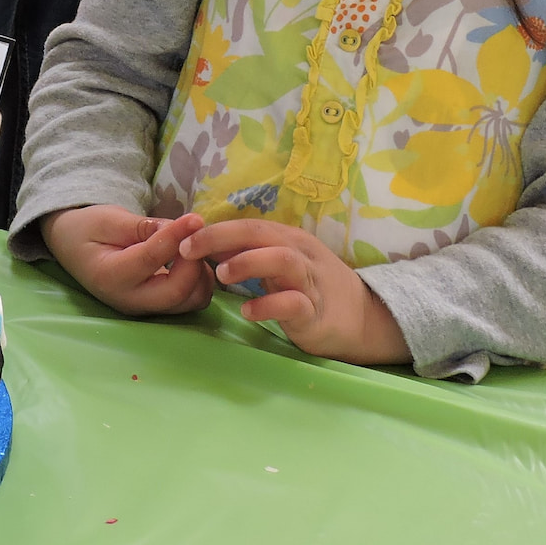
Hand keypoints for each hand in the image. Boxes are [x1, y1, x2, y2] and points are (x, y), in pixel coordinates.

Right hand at [41, 204, 212, 315]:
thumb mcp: (108, 219)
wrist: (72, 247)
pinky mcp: (157, 307)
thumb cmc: (87, 229)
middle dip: (194, 263)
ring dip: (200, 274)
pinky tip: (190, 258)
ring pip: (190, 301)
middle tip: (196, 235)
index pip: (151, 259)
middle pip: (177, 293)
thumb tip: (181, 228)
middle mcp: (129, 300)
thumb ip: (143, 226)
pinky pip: (190, 301)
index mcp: (110, 276)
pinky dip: (199, 281)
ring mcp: (145, 309)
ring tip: (192, 245)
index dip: (177, 237)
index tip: (195, 218)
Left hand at [180, 219, 409, 364]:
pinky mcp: (316, 313)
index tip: (183, 240)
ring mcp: (310, 282)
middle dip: (221, 238)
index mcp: (288, 239)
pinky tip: (247, 311)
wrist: (363, 318)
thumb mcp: (280, 265)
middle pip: (261, 234)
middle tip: (189, 250)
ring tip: (222, 275)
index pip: (248, 225)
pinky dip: (268, 306)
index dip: (214, 230)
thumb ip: (248, 254)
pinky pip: (294, 304)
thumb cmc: (310, 288)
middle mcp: (300, 253)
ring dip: (248, 263)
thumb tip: (204, 246)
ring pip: (282, 260)